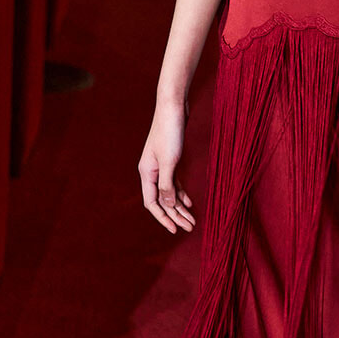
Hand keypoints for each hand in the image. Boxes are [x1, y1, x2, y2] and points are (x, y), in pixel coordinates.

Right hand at [139, 98, 195, 234]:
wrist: (173, 107)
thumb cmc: (170, 132)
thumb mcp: (170, 161)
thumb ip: (167, 185)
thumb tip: (167, 205)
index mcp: (146, 173)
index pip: (152, 203)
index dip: (163, 218)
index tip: (175, 230)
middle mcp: (151, 172)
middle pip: (162, 201)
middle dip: (175, 215)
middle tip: (190, 228)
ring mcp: (161, 166)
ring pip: (170, 193)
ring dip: (180, 207)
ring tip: (192, 220)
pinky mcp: (171, 160)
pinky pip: (174, 183)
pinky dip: (181, 193)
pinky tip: (189, 202)